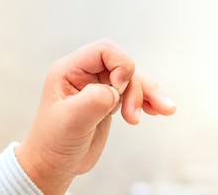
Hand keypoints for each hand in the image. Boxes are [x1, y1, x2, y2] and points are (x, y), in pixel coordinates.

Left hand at [15, 39, 175, 194]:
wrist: (53, 166)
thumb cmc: (52, 144)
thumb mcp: (70, 121)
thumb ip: (94, 100)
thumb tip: (115, 91)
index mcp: (70, 70)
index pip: (104, 51)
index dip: (120, 65)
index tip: (119, 90)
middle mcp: (85, 75)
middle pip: (124, 66)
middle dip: (136, 88)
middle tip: (134, 116)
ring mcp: (99, 87)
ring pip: (133, 80)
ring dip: (149, 95)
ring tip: (165, 110)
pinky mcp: (109, 100)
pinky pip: (135, 93)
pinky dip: (149, 100)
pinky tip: (158, 110)